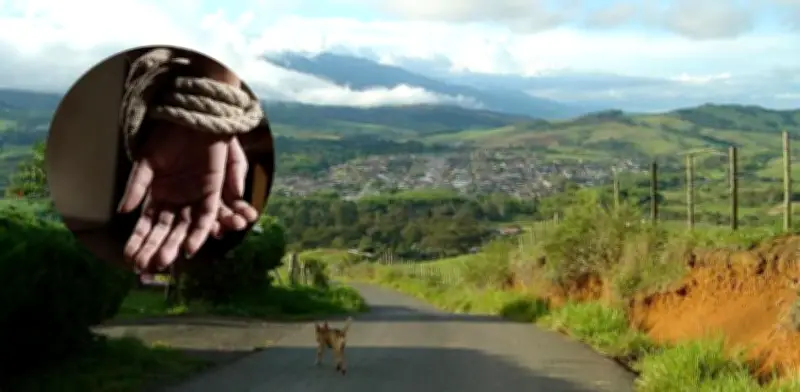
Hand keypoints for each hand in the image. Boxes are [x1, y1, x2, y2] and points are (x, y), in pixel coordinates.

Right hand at [117, 126, 254, 270]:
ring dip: (176, 246)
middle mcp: (176, 201)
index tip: (130, 259)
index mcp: (158, 195)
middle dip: (156, 249)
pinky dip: (199, 233)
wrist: (193, 119)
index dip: (139, 241)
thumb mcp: (147, 161)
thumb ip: (137, 186)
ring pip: (185, 229)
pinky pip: (205, 217)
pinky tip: (190, 248)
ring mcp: (194, 198)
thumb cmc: (167, 137)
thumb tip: (123, 212)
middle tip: (146, 268)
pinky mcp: (212, 193)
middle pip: (166, 232)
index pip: (147, 225)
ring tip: (165, 261)